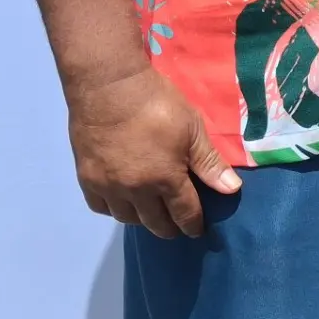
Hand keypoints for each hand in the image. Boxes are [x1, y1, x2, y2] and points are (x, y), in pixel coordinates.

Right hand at [66, 65, 241, 238]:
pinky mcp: (86, 178)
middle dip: (169, 228)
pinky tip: (120, 202)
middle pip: (155, 223)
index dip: (193, 224)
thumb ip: (209, 162)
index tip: (197, 230)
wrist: (110, 87)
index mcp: (165, 179)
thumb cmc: (157, 103)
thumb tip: (231, 190)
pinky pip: (100, 207)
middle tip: (175, 226)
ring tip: (150, 213)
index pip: (184, 213)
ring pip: (127, 218)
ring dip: (142, 219)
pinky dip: (113, 209)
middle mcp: (136, 191)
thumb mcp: (192, 128)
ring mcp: (108, 187)